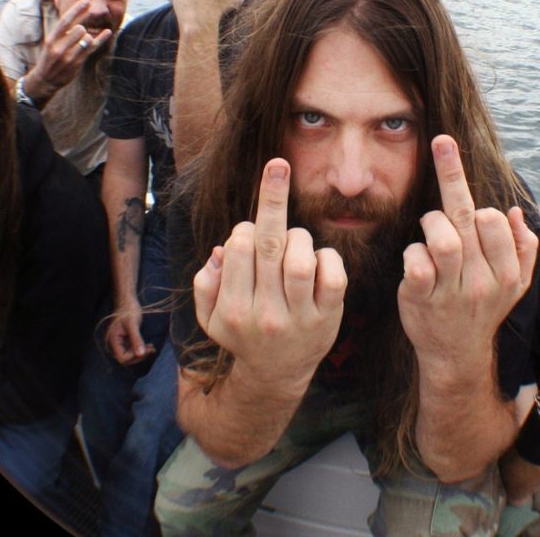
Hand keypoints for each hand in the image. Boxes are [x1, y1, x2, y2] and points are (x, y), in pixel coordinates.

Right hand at [27, 0, 111, 99]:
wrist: (45, 79)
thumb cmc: (50, 57)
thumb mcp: (52, 43)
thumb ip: (63, 32)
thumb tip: (77, 17)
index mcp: (51, 39)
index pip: (65, 21)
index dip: (76, 10)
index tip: (86, 0)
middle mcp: (59, 47)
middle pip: (78, 29)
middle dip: (83, 27)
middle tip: (80, 32)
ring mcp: (68, 56)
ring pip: (86, 39)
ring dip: (87, 37)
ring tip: (81, 42)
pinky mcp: (77, 63)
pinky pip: (92, 48)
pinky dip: (101, 39)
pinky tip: (108, 31)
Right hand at [106, 297, 156, 365]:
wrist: (127, 301)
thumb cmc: (128, 310)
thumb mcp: (133, 325)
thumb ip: (136, 340)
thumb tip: (141, 354)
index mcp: (113, 340)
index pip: (122, 358)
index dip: (134, 357)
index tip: (145, 349)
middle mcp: (115, 343)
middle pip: (126, 359)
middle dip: (139, 356)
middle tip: (150, 349)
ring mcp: (120, 342)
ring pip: (130, 355)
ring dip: (141, 353)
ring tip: (152, 347)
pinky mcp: (125, 340)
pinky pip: (132, 349)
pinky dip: (141, 349)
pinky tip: (149, 346)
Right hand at [192, 159, 345, 390]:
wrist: (276, 376)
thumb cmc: (242, 334)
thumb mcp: (210, 317)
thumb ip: (207, 283)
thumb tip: (222, 249)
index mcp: (233, 308)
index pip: (238, 248)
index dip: (244, 230)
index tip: (247, 234)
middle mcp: (265, 314)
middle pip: (269, 246)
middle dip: (272, 199)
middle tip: (277, 165)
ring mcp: (299, 318)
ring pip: (300, 258)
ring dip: (298, 238)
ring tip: (293, 243)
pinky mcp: (329, 317)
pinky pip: (332, 275)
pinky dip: (326, 258)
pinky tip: (317, 262)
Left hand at [398, 135, 538, 372]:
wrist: (456, 355)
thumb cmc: (482, 309)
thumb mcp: (516, 284)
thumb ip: (523, 247)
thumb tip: (514, 211)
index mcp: (508, 273)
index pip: (496, 218)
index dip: (480, 207)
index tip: (472, 209)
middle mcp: (483, 281)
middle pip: (469, 216)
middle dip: (452, 174)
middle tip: (442, 143)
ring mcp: (452, 292)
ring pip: (443, 236)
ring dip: (431, 221)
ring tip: (430, 227)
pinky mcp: (421, 299)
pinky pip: (416, 260)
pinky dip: (412, 251)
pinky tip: (415, 260)